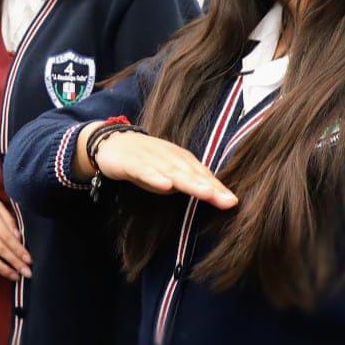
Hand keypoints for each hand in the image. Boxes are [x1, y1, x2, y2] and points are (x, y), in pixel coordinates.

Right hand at [74, 123, 237, 209]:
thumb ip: (186, 182)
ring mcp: (150, 158)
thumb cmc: (144, 161)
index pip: (201, 174)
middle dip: (210, 187)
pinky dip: (155, 177)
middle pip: (192, 174)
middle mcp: (168, 157)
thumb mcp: (168, 172)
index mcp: (180, 159)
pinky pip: (144, 171)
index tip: (233, 202)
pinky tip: (166, 186)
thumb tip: (209, 193)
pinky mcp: (131, 162)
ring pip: (172, 172)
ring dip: (190, 183)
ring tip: (206, 193)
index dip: (217, 188)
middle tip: (228, 201)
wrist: (111, 142)